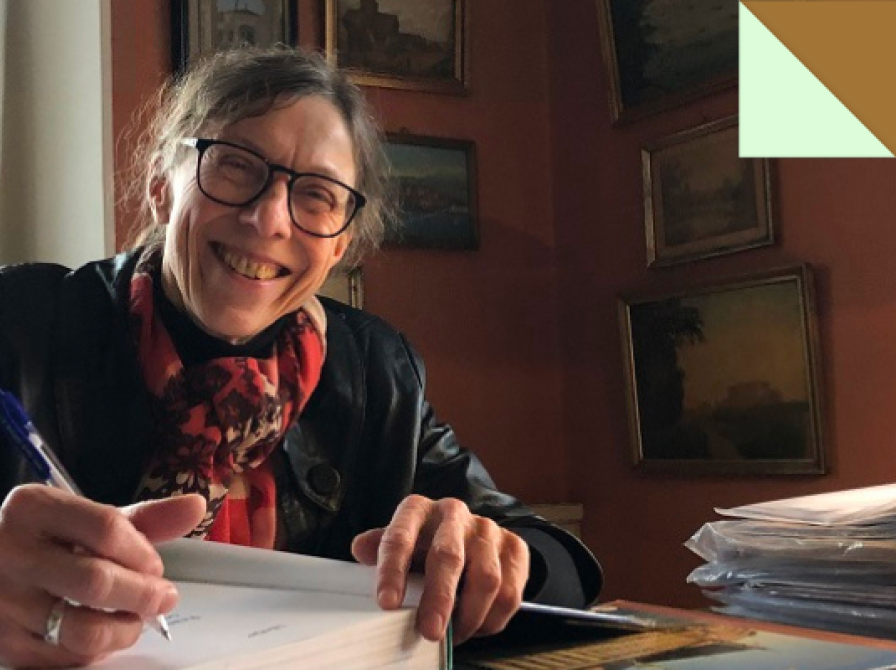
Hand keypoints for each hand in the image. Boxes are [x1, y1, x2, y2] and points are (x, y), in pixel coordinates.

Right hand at [0, 485, 204, 667]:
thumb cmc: (50, 541)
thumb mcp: (88, 521)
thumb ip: (144, 519)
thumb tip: (197, 507)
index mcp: (34, 509)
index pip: (107, 529)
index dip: (143, 553)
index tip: (157, 567)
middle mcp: (11, 552)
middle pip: (96, 582)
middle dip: (143, 595)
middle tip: (163, 598)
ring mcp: (3, 602)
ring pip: (81, 630)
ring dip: (122, 631)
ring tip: (133, 621)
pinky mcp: (2, 644)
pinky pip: (63, 659)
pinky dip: (94, 653)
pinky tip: (101, 635)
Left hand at [351, 495, 528, 644]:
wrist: (471, 533)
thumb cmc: (426, 543)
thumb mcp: (400, 542)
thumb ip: (380, 549)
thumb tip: (360, 549)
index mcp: (418, 510)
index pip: (400, 537)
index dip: (392, 570)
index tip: (387, 602)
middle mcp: (453, 514)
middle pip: (449, 556)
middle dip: (439, 598)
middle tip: (429, 631)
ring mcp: (487, 530)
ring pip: (486, 577)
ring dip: (470, 615)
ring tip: (455, 634)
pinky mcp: (514, 547)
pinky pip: (511, 590)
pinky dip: (494, 617)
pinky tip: (479, 625)